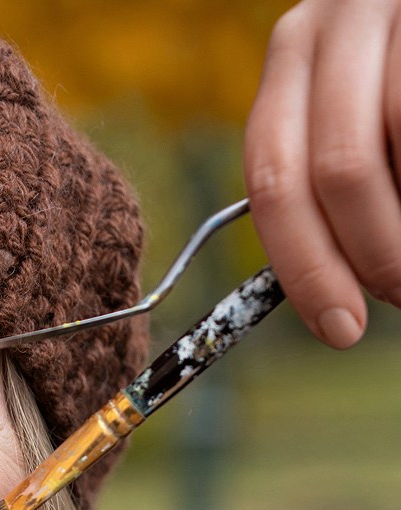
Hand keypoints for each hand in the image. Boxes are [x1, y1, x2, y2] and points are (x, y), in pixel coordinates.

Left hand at [245, 0, 400, 346]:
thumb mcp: (354, 117)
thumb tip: (332, 297)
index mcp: (294, 55)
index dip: (305, 267)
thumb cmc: (392, 96)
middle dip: (372, 254)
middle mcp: (335, 19)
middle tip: (399, 293)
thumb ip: (330, 183)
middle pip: (337, 170)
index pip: (273, 177)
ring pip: (391, 152)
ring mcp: (395, 7)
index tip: (339, 327)